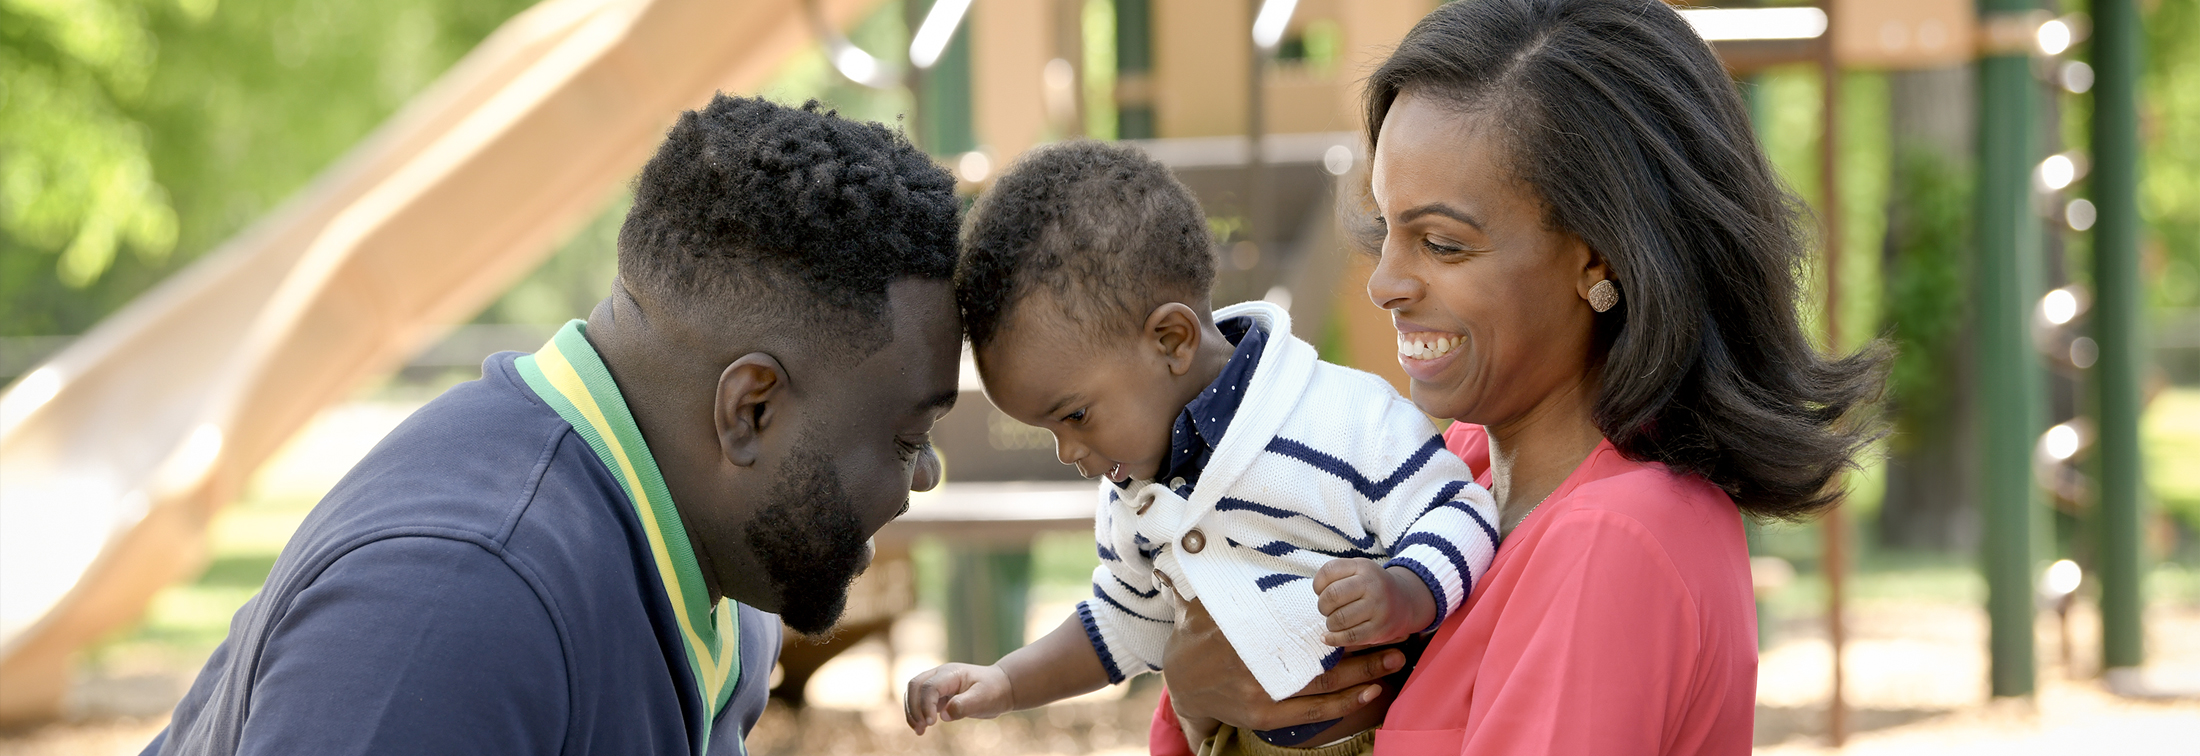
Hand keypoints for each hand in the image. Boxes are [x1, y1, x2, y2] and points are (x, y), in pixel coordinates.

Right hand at [903, 663, 1013, 734]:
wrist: (1001, 687)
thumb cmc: (994, 690)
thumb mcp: (983, 698)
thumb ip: (964, 705)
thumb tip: (944, 715)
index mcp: (951, 673)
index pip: (930, 686)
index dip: (926, 705)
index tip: (931, 724)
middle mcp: (940, 675)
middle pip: (915, 685)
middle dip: (913, 707)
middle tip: (920, 728)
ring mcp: (937, 683)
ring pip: (914, 692)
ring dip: (912, 711)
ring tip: (919, 731)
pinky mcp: (938, 694)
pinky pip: (920, 701)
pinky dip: (917, 713)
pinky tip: (921, 728)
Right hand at [1161, 598, 1401, 746]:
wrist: (1182, 683)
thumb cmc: (1198, 638)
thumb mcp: (1205, 606)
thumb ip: (1224, 584)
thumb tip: (1219, 546)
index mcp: (1248, 634)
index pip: (1302, 626)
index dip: (1340, 620)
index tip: (1367, 610)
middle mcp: (1258, 665)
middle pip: (1322, 659)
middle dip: (1363, 651)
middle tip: (1396, 641)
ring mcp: (1263, 694)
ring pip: (1322, 687)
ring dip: (1362, 676)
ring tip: (1393, 662)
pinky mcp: (1265, 715)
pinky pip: (1311, 711)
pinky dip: (1342, 703)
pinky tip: (1368, 692)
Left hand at [1315, 559, 1435, 647]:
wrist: (1407, 601)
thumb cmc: (1373, 587)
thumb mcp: (1359, 571)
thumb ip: (1336, 575)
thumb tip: (1317, 593)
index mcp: (1363, 567)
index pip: (1329, 571)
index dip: (1318, 584)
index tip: (1321, 592)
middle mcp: (1372, 585)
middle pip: (1332, 595)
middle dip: (1323, 606)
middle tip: (1327, 610)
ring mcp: (1378, 607)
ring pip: (1339, 619)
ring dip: (1330, 624)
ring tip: (1334, 622)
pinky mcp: (1380, 629)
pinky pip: (1350, 637)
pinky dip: (1334, 639)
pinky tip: (1329, 638)